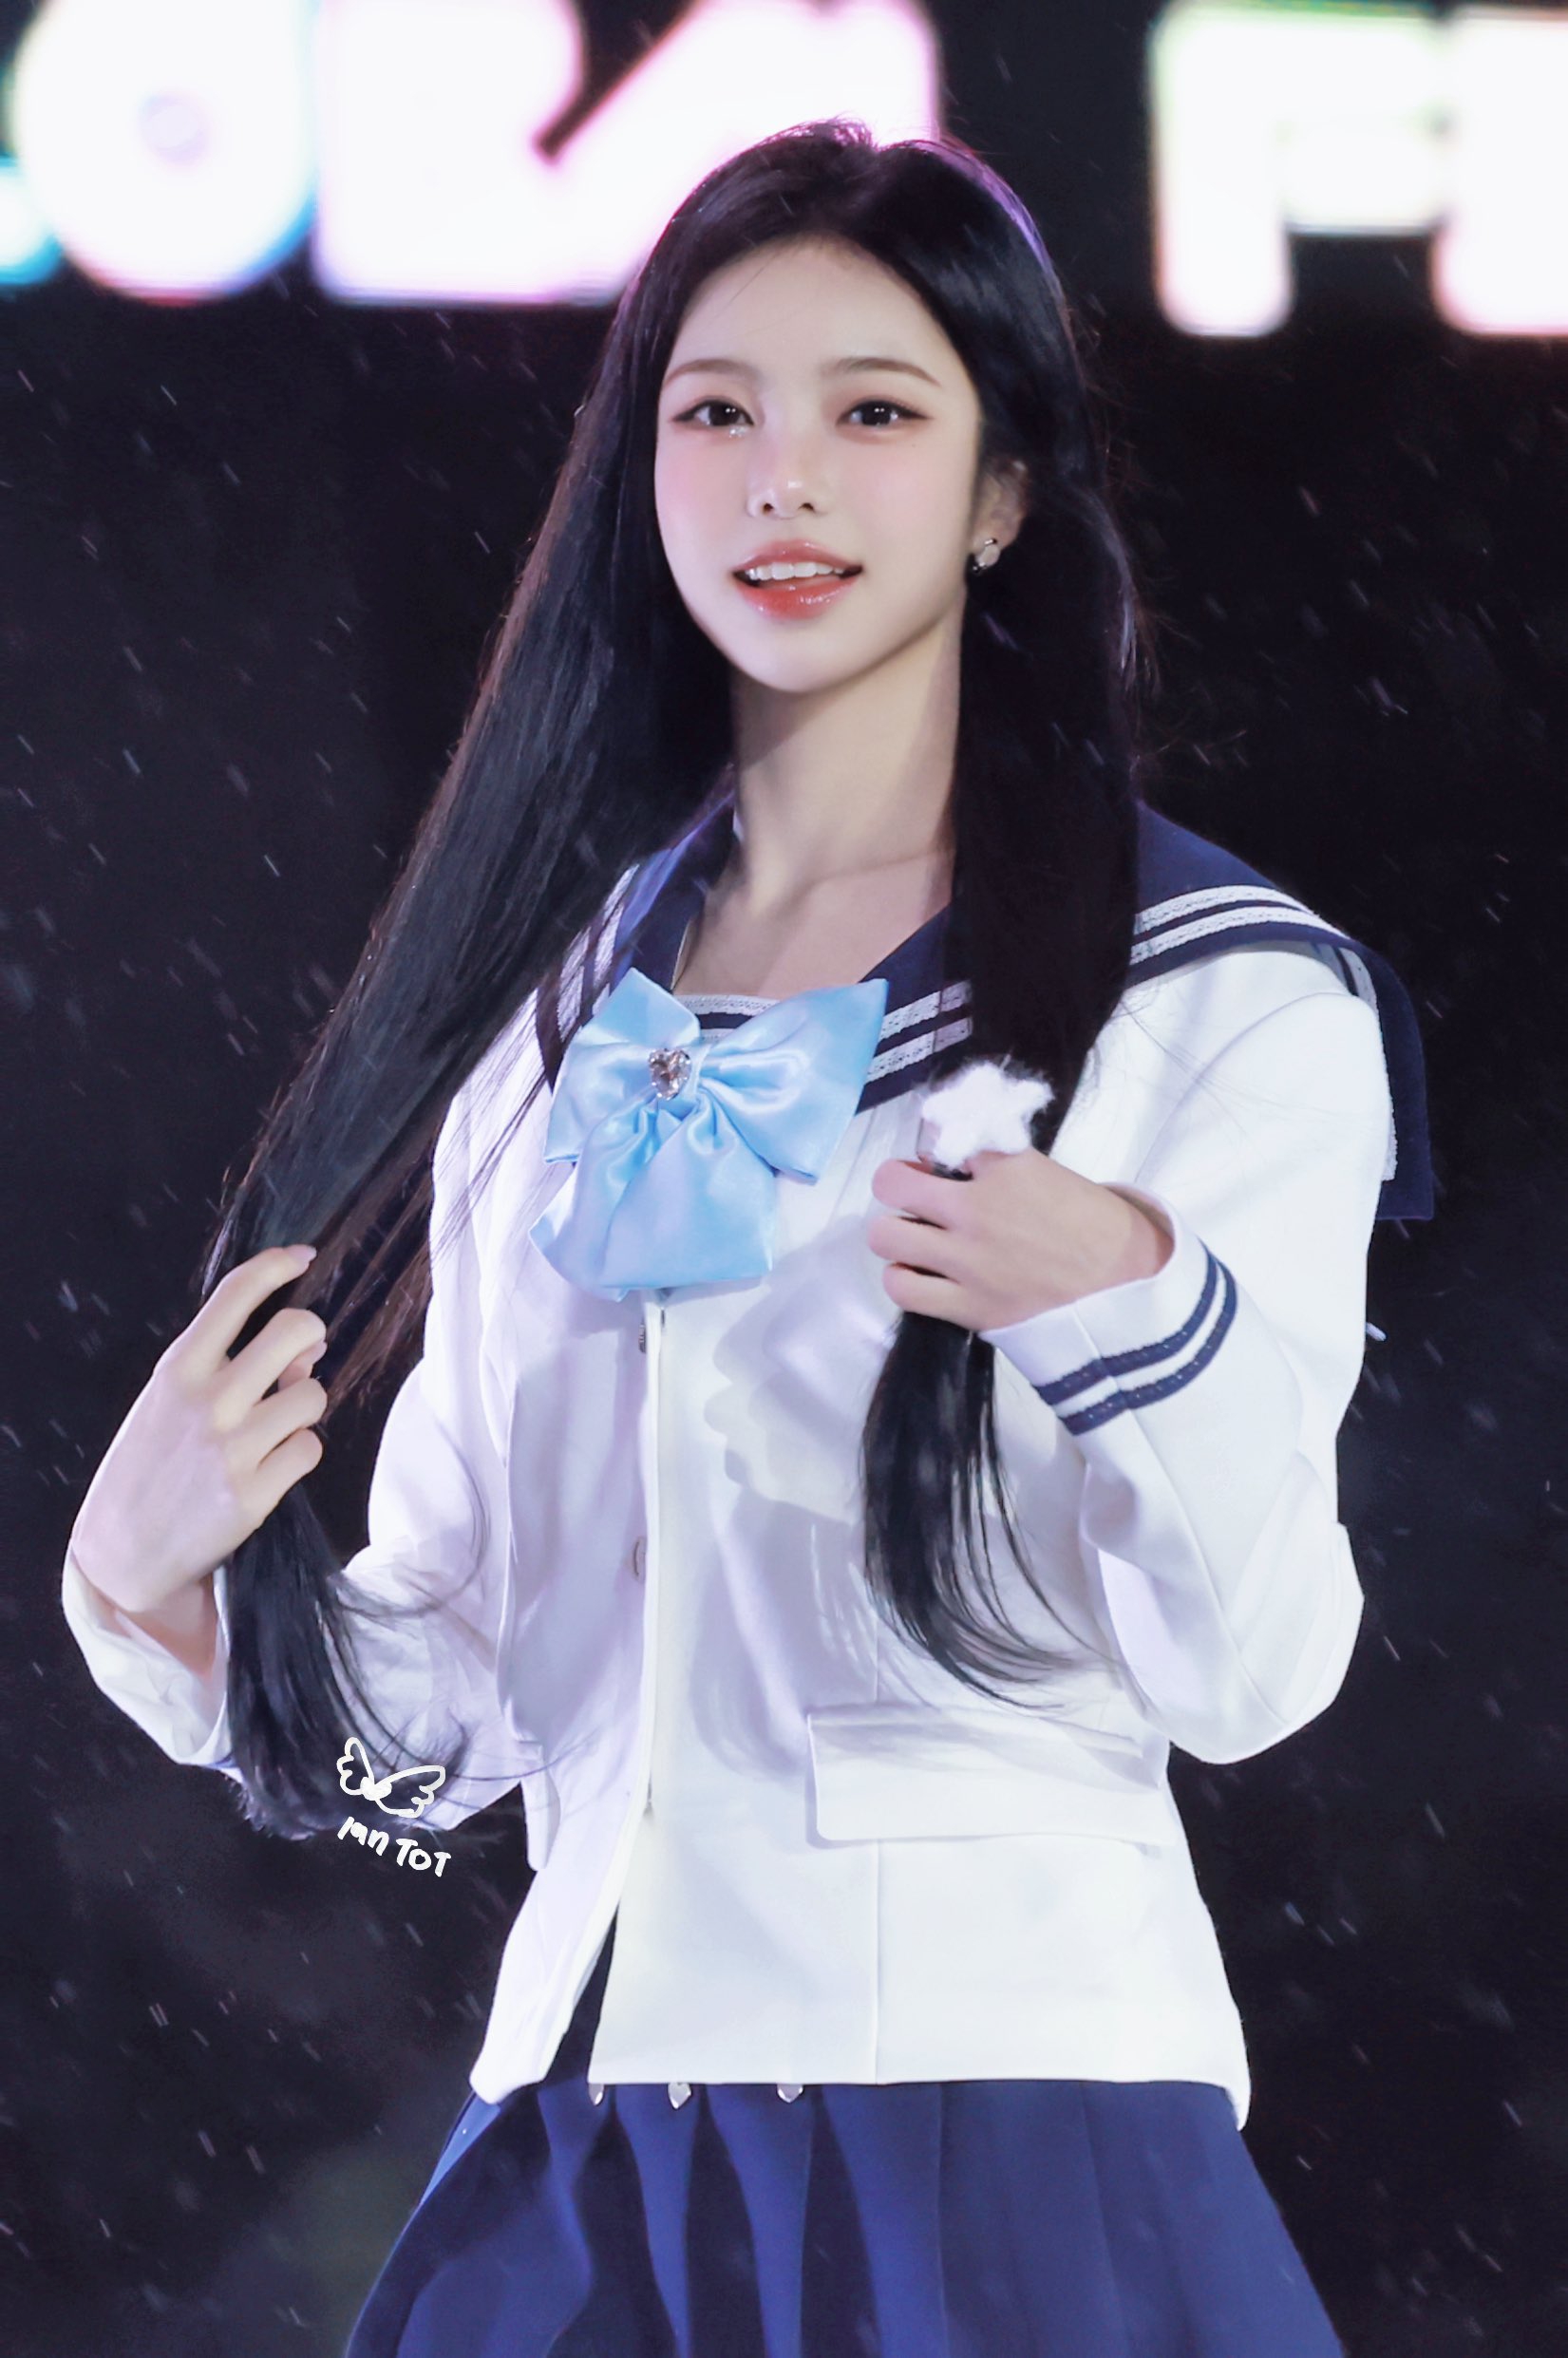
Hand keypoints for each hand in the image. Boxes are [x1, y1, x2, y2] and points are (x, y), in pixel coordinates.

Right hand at [68, 1244, 328, 1626]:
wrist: (122, 1549)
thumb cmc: (151, 1464)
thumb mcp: (170, 1402)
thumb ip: (229, 1368)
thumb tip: (308, 1350)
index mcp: (178, 1369)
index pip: (235, 1295)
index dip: (276, 1265)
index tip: (302, 1256)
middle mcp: (207, 1401)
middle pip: (296, 1333)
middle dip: (312, 1337)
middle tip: (303, 1355)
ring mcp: (233, 1448)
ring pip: (312, 1395)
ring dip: (302, 1407)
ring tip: (271, 1428)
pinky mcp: (255, 1493)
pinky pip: (310, 1449)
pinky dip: (298, 1455)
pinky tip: (269, 1467)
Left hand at [867, 1151, 1171, 1332]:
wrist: (1124, 1285)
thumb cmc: (1091, 1225)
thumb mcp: (1046, 1172)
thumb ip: (994, 1163)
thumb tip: (944, 1160)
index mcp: (1004, 1167)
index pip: (940, 1137)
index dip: (935, 1149)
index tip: (943, 1162)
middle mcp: (977, 1209)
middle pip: (892, 1183)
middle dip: (898, 1185)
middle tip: (915, 1198)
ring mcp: (968, 1260)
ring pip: (886, 1237)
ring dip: (896, 1233)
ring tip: (916, 1240)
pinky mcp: (968, 1306)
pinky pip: (902, 1288)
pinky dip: (904, 1278)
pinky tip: (920, 1275)